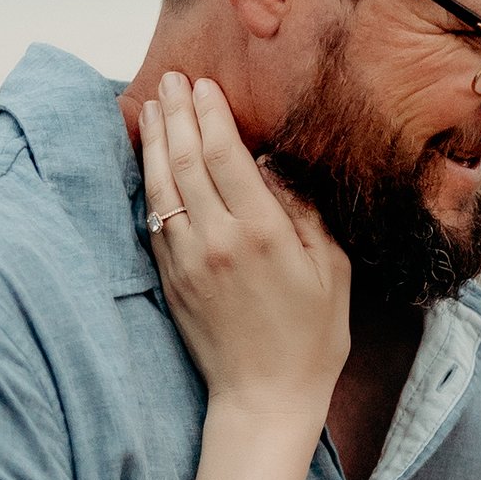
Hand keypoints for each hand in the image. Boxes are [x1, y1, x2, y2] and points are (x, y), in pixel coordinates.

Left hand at [139, 70, 348, 416]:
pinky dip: (149, 182)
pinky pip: (154, 219)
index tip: (203, 84)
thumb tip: (274, 165)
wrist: (264, 400)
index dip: (211, 114)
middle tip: (171, 79)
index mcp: (262, 234)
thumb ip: (305, 212)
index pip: (226, 155)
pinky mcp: (171, 280)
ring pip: (161, 186)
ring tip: (154, 106)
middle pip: (187, 160)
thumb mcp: (331, 271)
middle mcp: (217, 241)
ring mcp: (187, 261)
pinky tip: (151, 160)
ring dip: (156, 141)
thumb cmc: (311, 338)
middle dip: (177, 114)